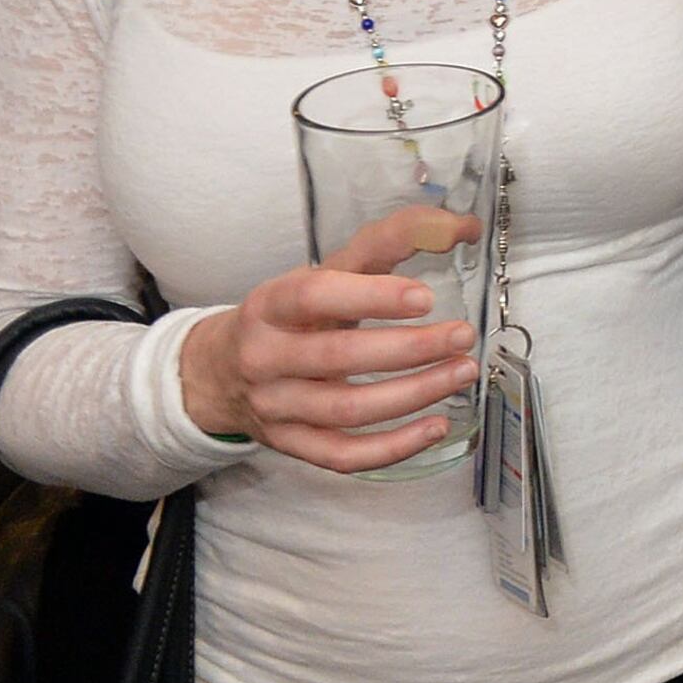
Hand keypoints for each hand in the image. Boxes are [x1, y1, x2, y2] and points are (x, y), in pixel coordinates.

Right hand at [176, 206, 485, 471]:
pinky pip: (343, 456)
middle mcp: (266, 357)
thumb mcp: (326, 271)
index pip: (315, 296)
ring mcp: (276, 407)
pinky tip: (437, 426)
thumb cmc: (290, 315)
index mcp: (271, 305)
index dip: (371, 297)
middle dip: (409, 348)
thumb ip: (390, 242)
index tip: (425, 297)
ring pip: (346, 410)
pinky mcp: (291, 445)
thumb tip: (463, 226)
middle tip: (463, 335)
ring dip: (414, 394)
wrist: (219, 371)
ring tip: (463, 371)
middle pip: (338, 356)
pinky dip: (394, 447)